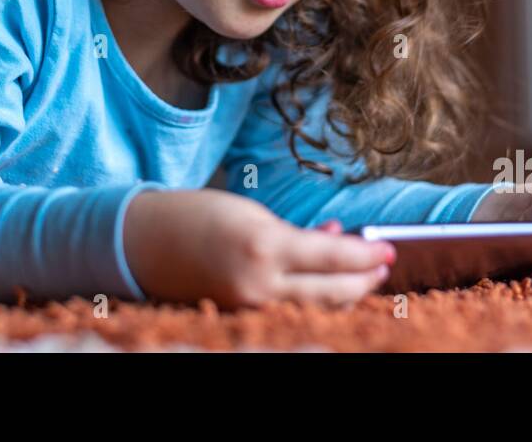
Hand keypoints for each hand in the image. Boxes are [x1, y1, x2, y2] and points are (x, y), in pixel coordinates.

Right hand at [122, 188, 395, 308]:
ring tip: (363, 275)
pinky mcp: (240, 317)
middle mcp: (259, 284)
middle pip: (332, 293)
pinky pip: (288, 311)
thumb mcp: (253, 214)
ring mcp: (249, 307)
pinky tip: (323, 282)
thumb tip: (338, 240)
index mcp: (264, 247)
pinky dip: (310, 297)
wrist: (143, 242)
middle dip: (364, 280)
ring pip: (315, 308)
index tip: (389, 247)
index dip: (367, 255)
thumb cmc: (198, 215)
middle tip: (385, 264)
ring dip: (344, 292)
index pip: (333, 258)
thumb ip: (296, 233)